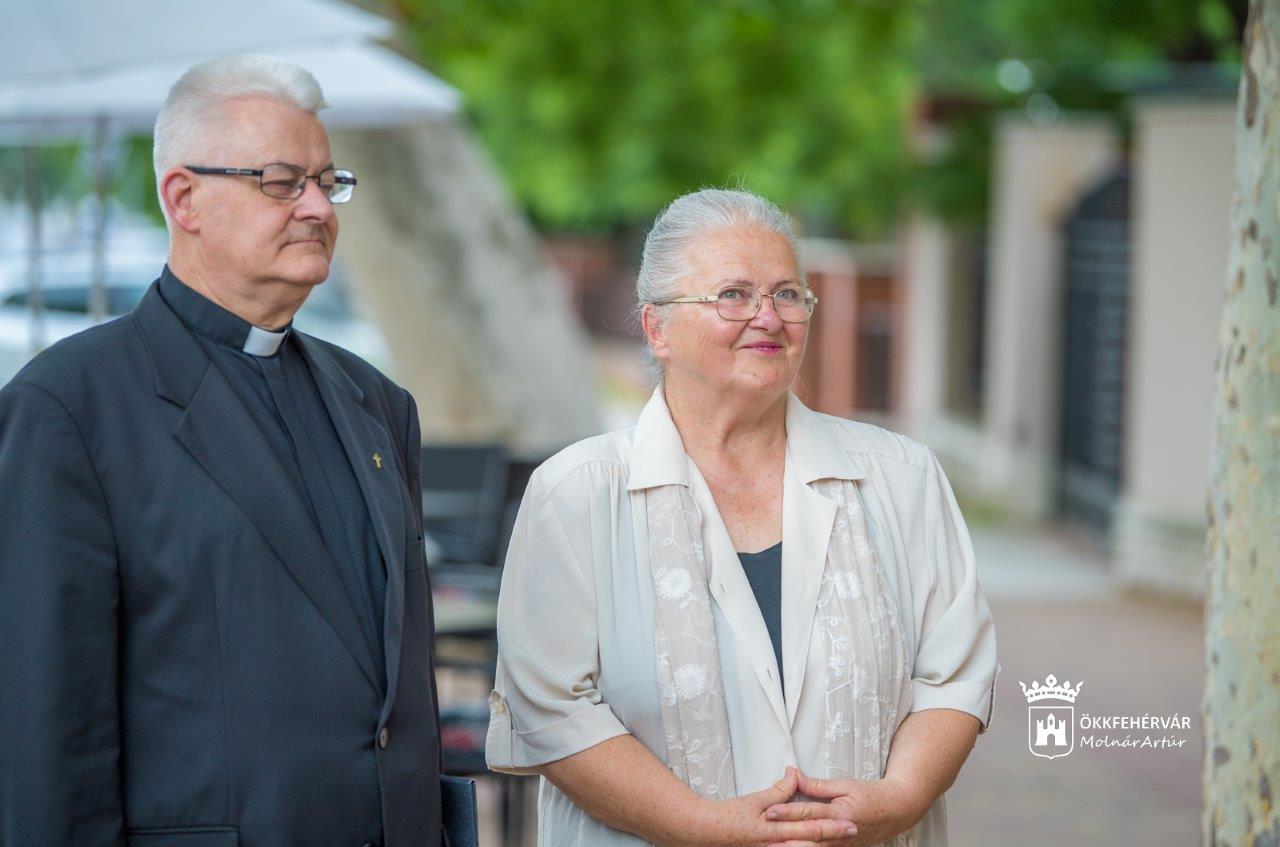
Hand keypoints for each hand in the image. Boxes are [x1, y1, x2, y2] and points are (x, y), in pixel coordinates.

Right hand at [679, 767, 858, 846]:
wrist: (706, 832)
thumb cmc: (729, 816)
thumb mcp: (756, 799)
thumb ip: (779, 790)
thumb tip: (794, 775)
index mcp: (775, 828)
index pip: (809, 826)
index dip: (831, 825)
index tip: (850, 822)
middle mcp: (775, 844)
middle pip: (810, 842)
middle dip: (833, 838)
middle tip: (853, 832)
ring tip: (840, 843)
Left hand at [762, 771, 921, 846]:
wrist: (896, 812)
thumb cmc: (871, 796)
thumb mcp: (845, 784)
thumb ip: (818, 785)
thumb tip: (794, 776)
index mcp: (840, 812)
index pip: (809, 812)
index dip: (788, 811)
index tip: (770, 811)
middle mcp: (840, 832)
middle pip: (808, 836)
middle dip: (786, 837)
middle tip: (766, 837)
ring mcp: (841, 845)